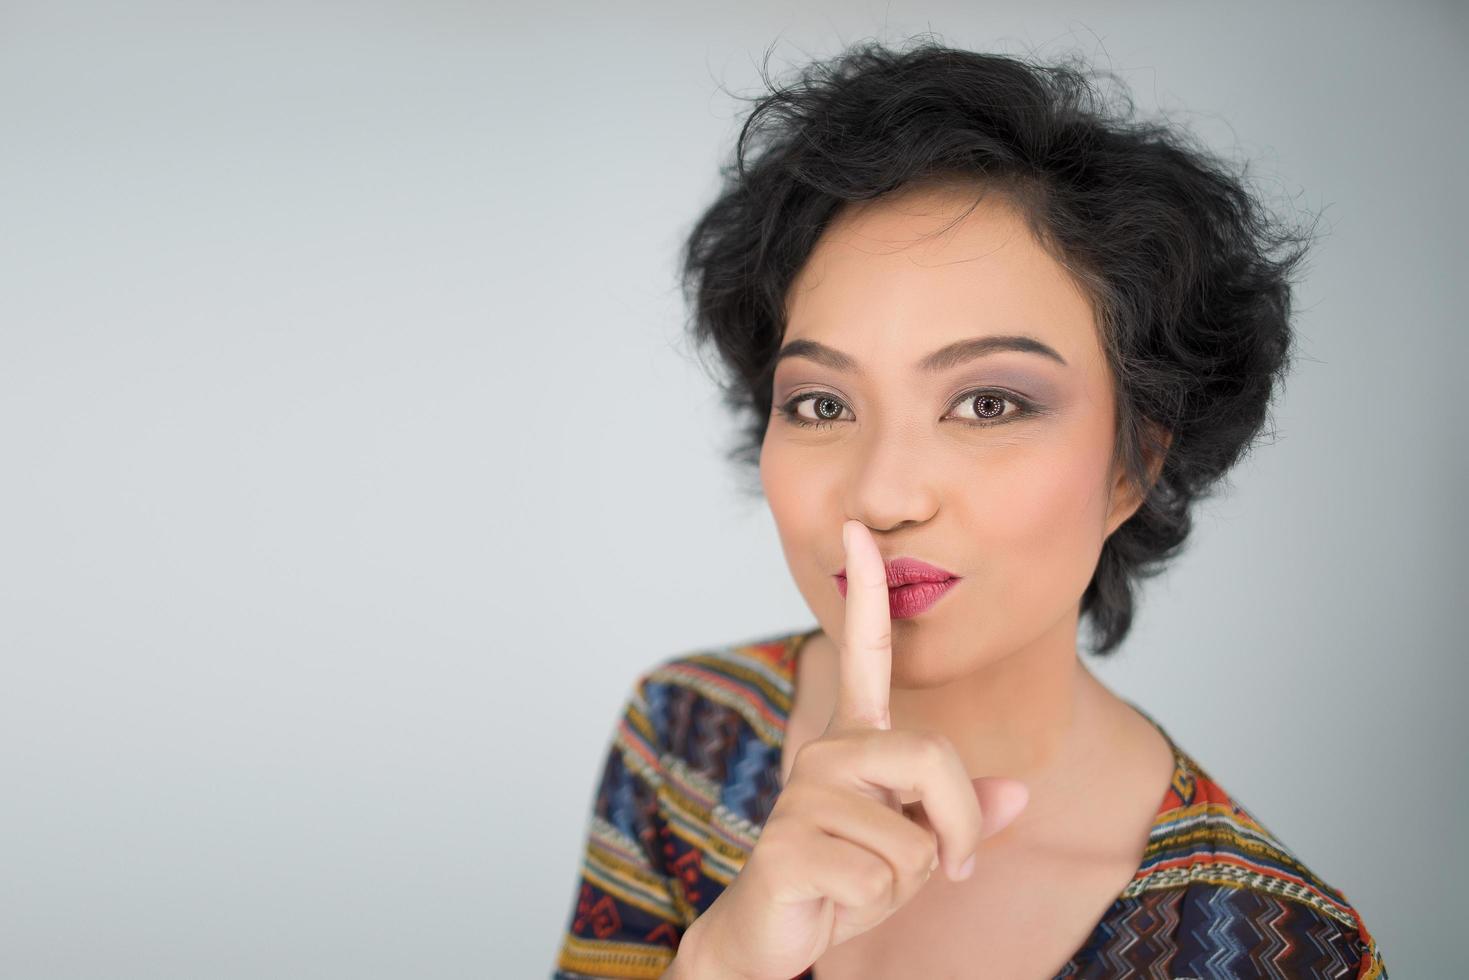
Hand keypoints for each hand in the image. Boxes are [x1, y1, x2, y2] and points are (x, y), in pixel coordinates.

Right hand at [680, 520, 1029, 979]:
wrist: (772, 935)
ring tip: (861, 881)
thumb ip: (962, 813)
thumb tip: (1021, 791)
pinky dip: (873, 906)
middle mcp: (827, 751)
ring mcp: (802, 795)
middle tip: (948, 868)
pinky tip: (832, 900)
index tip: (856, 528)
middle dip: (960, 827)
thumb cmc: (845, 881)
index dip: (865, 592)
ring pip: (911, 838)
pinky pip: (879, 879)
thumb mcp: (917, 845)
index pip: (865, 654)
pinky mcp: (786, 845)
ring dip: (907, 880)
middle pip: (934, 760)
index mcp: (856, 741)